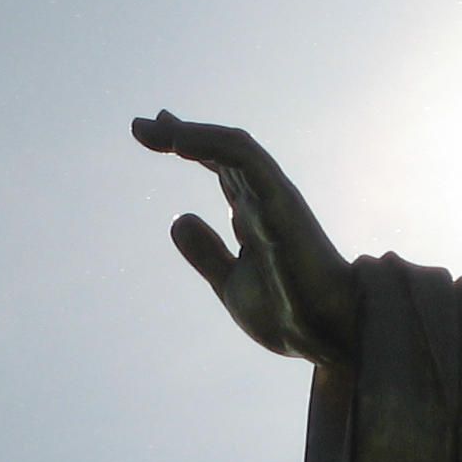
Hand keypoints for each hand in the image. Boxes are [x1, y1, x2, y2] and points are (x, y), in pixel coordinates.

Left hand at [131, 110, 360, 364]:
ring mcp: (272, 197)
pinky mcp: (279, 199)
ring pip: (232, 147)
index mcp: (254, 216)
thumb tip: (178, 220)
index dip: (190, 148)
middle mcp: (263, 200)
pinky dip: (211, 143)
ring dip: (191, 134)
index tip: (155, 135)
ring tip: (154, 129)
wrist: (322, 334)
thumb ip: (207, 254)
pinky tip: (179, 141)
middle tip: (140, 127)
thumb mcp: (230, 284)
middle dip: (179, 136)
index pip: (221, 169)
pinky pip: (245, 158)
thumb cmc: (287, 313)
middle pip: (220, 152)